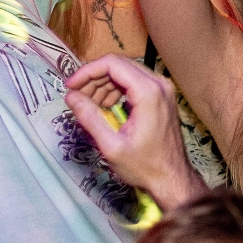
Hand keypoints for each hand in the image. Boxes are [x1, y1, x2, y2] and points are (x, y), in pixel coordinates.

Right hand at [64, 55, 206, 210]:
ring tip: (89, 105)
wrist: (172, 178)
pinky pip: (135, 82)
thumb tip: (70, 96)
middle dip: (93, 78)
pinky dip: (116, 89)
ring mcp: (163, 88)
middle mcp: (159, 83)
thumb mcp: (111, 146)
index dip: (87, 71)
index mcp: (148, 92)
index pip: (112, 64)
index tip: (70, 86)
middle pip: (119, 64)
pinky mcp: (162, 95)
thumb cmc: (144, 166)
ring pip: (126, 71)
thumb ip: (90, 118)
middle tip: (77, 97)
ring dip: (103, 84)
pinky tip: (105, 107)